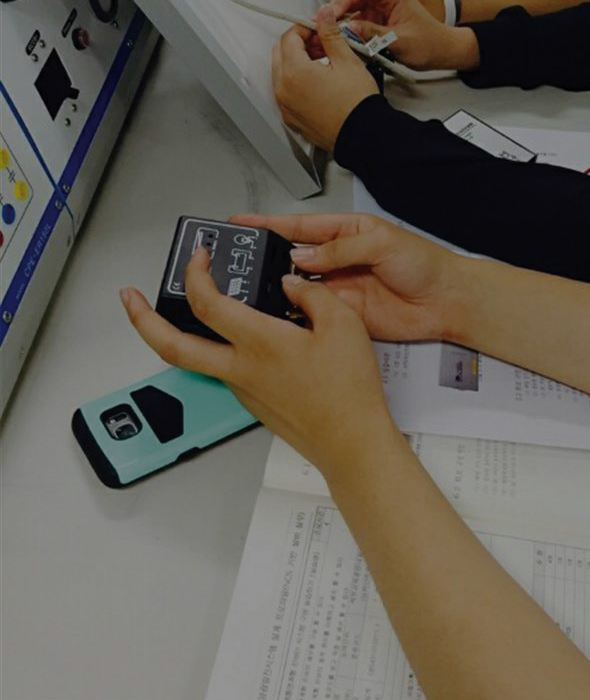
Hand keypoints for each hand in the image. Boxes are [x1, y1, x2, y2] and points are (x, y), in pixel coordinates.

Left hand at [119, 248, 393, 473]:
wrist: (351, 442)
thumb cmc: (348, 391)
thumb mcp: (343, 323)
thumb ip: (311, 294)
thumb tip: (290, 285)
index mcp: (258, 343)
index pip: (207, 302)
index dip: (195, 274)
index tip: (198, 257)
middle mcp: (240, 368)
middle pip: (170, 345)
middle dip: (142, 319)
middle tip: (129, 298)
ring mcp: (242, 389)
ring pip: (194, 359)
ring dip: (177, 333)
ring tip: (187, 309)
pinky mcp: (253, 402)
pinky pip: (225, 370)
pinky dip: (219, 348)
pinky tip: (242, 336)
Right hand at [230, 212, 465, 342]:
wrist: (446, 301)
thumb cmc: (425, 263)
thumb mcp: (382, 243)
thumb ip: (340, 249)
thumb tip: (303, 256)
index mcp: (345, 231)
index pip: (299, 226)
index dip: (268, 225)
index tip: (241, 224)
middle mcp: (337, 259)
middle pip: (291, 256)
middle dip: (266, 257)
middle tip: (238, 261)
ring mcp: (338, 287)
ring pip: (297, 286)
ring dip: (277, 287)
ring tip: (252, 288)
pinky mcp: (342, 314)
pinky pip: (311, 312)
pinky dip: (294, 314)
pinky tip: (280, 314)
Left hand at [272, 9, 378, 150]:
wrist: (363, 135)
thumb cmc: (357, 103)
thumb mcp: (347, 60)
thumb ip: (331, 34)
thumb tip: (324, 15)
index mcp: (294, 72)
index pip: (289, 38)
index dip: (305, 28)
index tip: (319, 28)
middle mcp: (283, 89)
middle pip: (281, 54)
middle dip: (300, 44)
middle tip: (322, 43)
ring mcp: (286, 106)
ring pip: (282, 73)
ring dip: (298, 62)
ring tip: (325, 63)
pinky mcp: (292, 118)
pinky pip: (287, 93)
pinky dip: (298, 83)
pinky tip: (320, 82)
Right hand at [330, 0, 478, 71]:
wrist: (441, 50)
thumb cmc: (429, 42)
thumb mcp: (401, 41)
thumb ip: (375, 34)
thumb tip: (350, 28)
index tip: (333, 12)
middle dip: (338, 7)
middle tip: (325, 22)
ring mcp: (379, 7)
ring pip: (352, 6)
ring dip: (340, 17)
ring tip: (329, 29)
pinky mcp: (375, 18)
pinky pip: (356, 18)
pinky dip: (347, 26)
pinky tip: (340, 34)